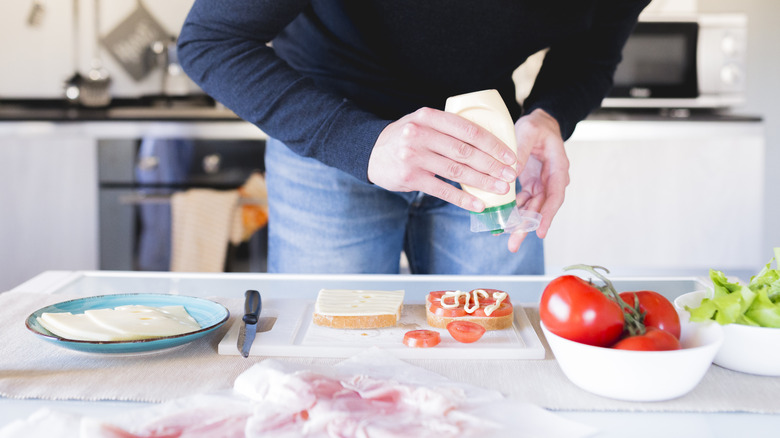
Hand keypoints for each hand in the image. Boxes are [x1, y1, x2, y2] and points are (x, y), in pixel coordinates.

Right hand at [367, 107, 517, 211]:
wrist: (371, 152)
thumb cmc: (406, 137)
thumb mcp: (423, 122)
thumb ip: (448, 128)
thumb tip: (489, 144)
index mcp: (428, 116)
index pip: (468, 130)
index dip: (492, 144)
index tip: (509, 156)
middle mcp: (420, 134)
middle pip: (465, 151)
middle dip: (492, 165)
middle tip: (510, 175)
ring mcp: (414, 156)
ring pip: (456, 171)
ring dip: (482, 182)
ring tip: (500, 189)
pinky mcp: (410, 177)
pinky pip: (443, 189)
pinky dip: (463, 198)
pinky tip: (479, 204)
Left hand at [507, 108, 569, 252]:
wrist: (539, 123)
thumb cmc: (536, 126)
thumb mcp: (527, 132)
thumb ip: (520, 152)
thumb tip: (509, 174)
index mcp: (558, 167)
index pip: (555, 195)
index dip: (547, 215)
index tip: (540, 232)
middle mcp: (552, 179)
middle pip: (541, 208)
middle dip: (528, 226)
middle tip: (514, 244)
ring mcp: (541, 184)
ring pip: (532, 208)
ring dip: (519, 223)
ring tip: (505, 238)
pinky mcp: (531, 184)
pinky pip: (523, 202)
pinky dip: (513, 211)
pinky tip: (501, 222)